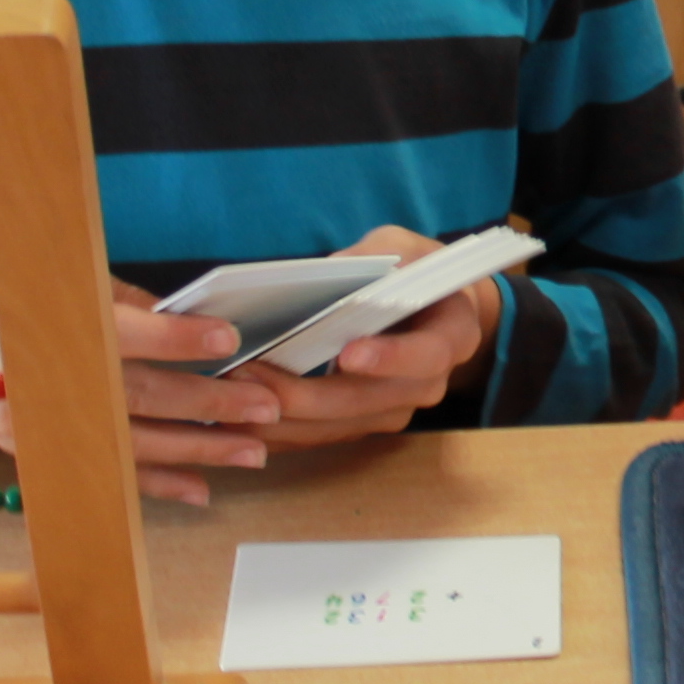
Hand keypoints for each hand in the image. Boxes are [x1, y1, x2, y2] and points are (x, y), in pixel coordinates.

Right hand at [0, 229, 278, 508]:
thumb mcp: (17, 260)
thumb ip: (95, 290)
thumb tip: (165, 312)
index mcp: (25, 319)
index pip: (113, 331)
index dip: (174, 335)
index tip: (227, 336)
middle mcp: (27, 380)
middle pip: (132, 399)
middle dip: (207, 405)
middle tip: (267, 407)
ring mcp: (26, 423)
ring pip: (124, 444)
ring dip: (194, 452)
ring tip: (254, 452)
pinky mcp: (25, 447)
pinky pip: (96, 470)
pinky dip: (150, 482)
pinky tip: (199, 491)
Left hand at [224, 225, 499, 452]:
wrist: (428, 307)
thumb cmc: (413, 270)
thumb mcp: (399, 247)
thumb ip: (370, 257)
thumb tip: (329, 272)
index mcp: (451, 335)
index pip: (427, 355)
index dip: (390, 358)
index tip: (348, 354)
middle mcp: (428, 383)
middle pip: (370, 402)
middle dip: (307, 395)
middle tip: (251, 375)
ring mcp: (395, 408)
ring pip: (340, 426)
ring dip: (284, 419)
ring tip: (232, 395)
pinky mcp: (364, 422)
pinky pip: (323, 436)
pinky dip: (281, 431)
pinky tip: (239, 418)